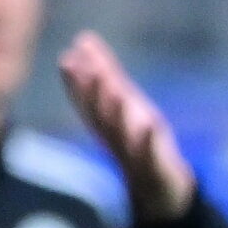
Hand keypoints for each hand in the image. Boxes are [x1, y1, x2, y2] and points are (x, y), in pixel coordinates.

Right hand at [61, 32, 197, 222]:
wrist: (158, 188)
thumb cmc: (138, 139)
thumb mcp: (122, 102)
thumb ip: (105, 71)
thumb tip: (82, 39)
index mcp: (105, 121)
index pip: (87, 99)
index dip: (77, 81)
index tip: (68, 57)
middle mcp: (114, 136)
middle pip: (99, 113)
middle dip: (90, 91)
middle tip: (79, 67)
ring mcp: (133, 152)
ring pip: (119, 131)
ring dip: (114, 111)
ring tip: (114, 89)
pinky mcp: (154, 166)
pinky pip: (150, 153)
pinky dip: (149, 140)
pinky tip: (150, 125)